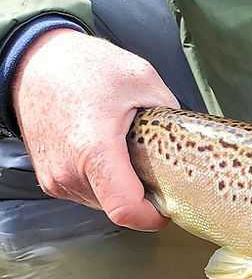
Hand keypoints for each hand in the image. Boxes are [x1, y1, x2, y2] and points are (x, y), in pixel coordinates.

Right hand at [11, 29, 178, 229]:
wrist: (35, 61)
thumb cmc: (82, 66)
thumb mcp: (143, 79)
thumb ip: (171, 115)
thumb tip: (188, 141)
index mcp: (94, 150)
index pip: (126, 210)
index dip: (152, 217)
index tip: (167, 209)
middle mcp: (69, 171)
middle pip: (119, 207)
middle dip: (141, 194)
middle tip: (151, 167)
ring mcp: (56, 179)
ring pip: (104, 203)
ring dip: (122, 187)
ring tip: (123, 153)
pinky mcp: (50, 180)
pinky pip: (88, 193)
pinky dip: (103, 181)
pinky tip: (107, 154)